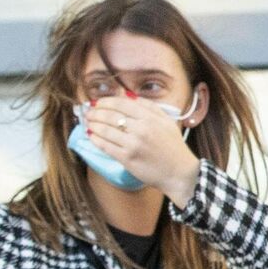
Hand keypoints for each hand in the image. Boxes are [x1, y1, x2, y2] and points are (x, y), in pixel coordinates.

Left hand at [84, 93, 199, 206]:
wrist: (179, 172)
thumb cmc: (174, 146)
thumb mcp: (167, 121)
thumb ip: (150, 107)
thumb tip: (128, 96)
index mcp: (150, 118)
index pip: (121, 104)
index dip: (105, 102)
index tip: (97, 103)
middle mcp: (141, 129)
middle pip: (111, 116)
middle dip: (95, 112)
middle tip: (88, 112)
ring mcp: (133, 144)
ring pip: (105, 130)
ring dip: (93, 125)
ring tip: (88, 123)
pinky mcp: (127, 159)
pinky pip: (106, 146)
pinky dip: (95, 139)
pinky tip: (91, 136)